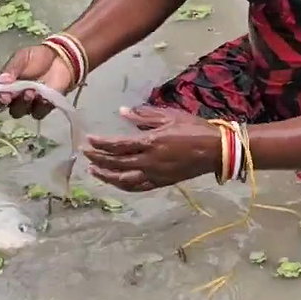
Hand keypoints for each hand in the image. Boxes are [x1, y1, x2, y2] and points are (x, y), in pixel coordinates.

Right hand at [0, 45, 74, 119]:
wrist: (62, 59)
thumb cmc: (38, 57)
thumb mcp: (22, 57)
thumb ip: (12, 68)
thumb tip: (2, 80)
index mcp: (1, 83)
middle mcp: (11, 96)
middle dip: (1, 101)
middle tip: (6, 95)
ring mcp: (26, 103)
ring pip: (17, 111)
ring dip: (21, 103)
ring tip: (29, 91)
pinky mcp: (42, 107)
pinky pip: (37, 113)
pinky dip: (39, 106)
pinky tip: (43, 97)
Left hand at [83, 106, 222, 191]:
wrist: (215, 150)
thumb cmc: (193, 128)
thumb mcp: (169, 116)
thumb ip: (144, 116)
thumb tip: (122, 112)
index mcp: (151, 142)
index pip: (118, 145)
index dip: (101, 143)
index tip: (89, 140)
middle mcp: (149, 161)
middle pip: (116, 162)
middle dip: (98, 158)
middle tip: (85, 153)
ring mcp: (155, 174)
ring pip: (124, 179)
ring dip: (106, 175)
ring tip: (94, 169)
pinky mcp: (161, 182)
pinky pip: (138, 187)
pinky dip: (123, 185)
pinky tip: (115, 181)